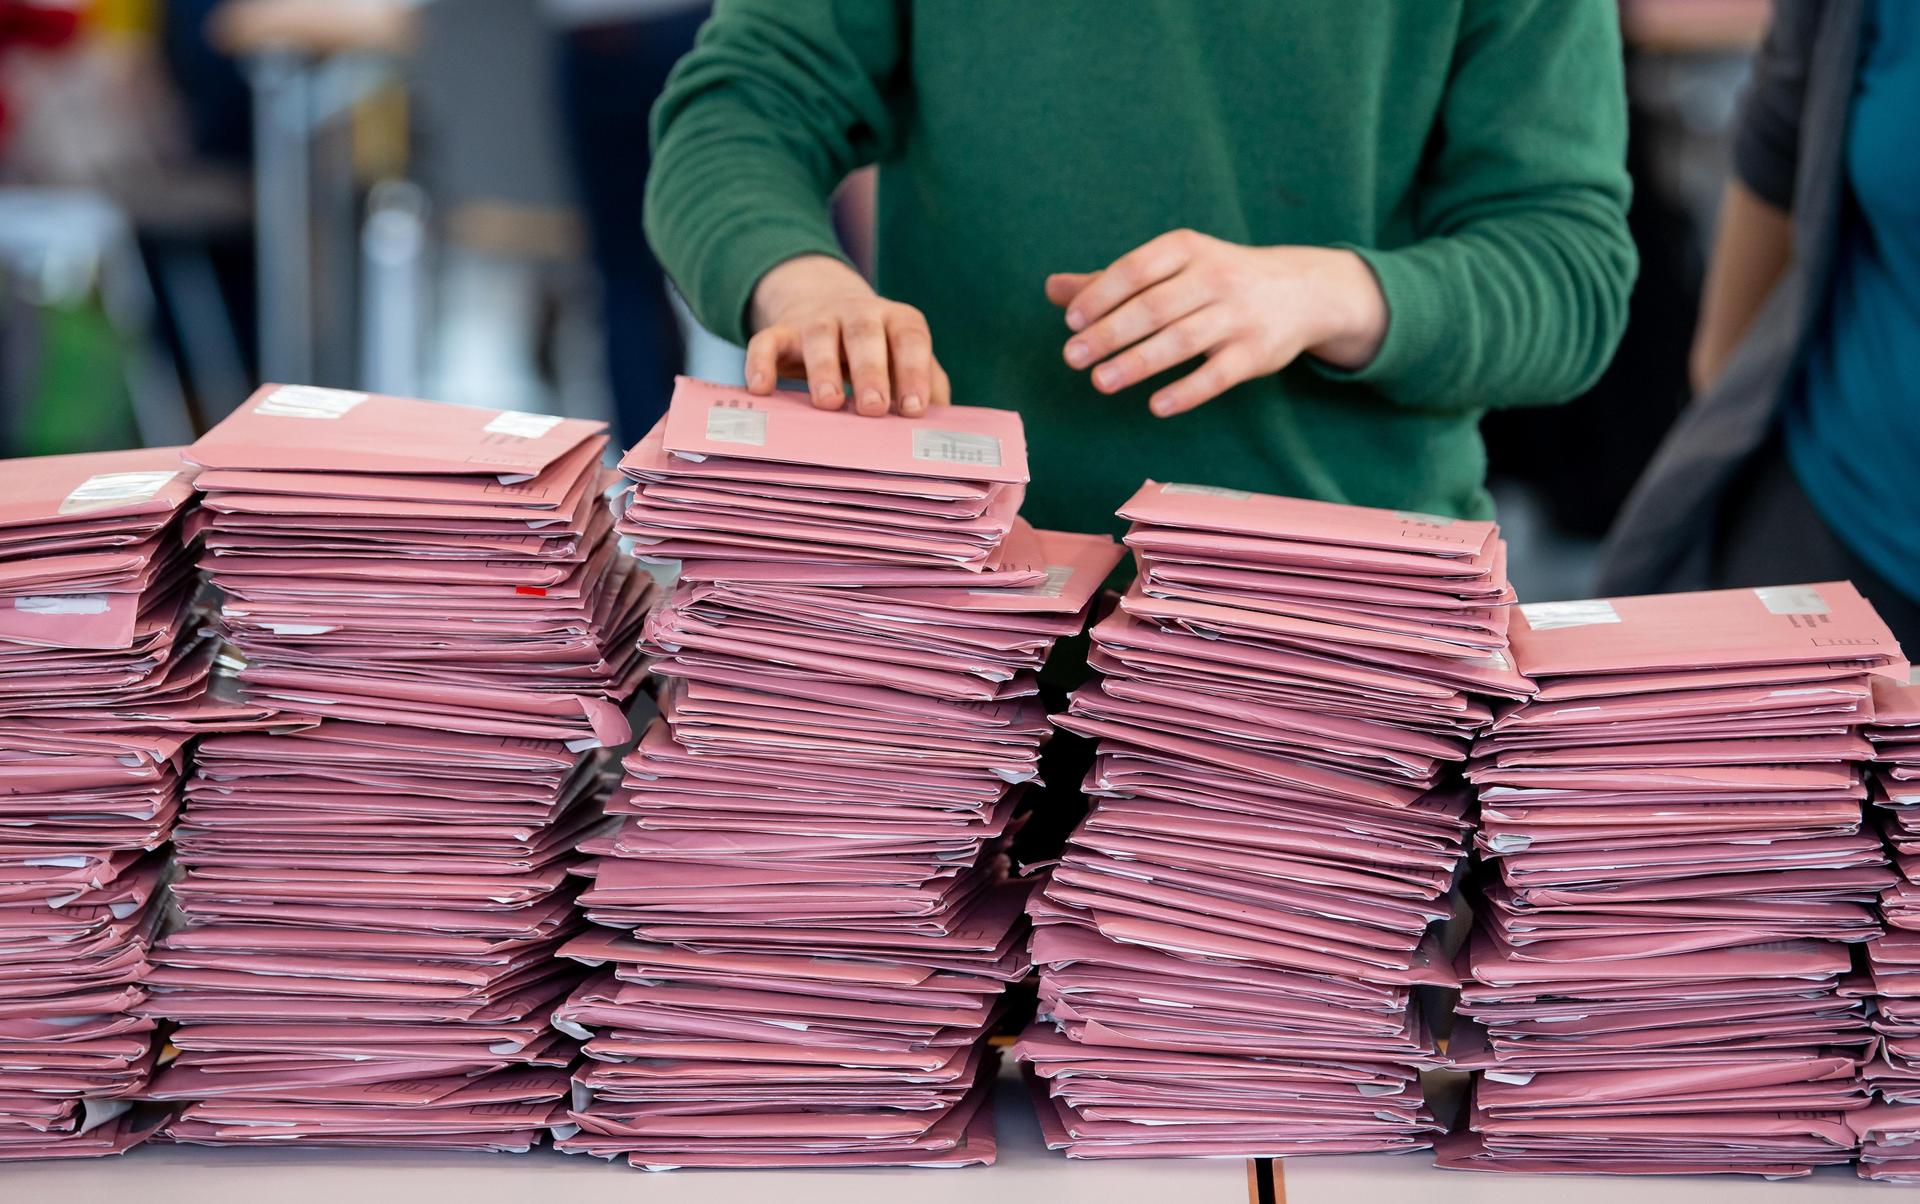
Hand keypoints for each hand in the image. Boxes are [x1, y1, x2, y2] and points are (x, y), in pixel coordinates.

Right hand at [746, 255, 949, 415]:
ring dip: (822, 369)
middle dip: (870, 371)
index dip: (914, 371)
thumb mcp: (904, 358)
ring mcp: (817, 320)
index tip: (914, 409)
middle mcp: (858, 313)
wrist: (823, 304)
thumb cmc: (877, 349)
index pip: (909, 339)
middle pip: (865, 335)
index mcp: (896, 320)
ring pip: (819, 337)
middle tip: (873, 408)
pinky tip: (761, 389)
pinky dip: (761, 362)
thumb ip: (926, 384)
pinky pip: (766, 341)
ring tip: (827, 403)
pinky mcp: (781, 330)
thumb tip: (940, 425)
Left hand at [1046, 231, 1387, 417]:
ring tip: (1100, 382)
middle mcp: (1215, 278)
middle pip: (1154, 307)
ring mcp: (1238, 316)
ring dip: (1137, 363)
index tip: (1071, 321)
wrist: (1301, 290)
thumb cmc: (1216, 278)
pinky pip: (1218, 375)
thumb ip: (1112, 280)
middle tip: (1072, 357)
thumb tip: (1052, 289)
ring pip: (1182, 341)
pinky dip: (1186, 391)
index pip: (1136, 269)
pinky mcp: (1256, 353)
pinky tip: (1155, 406)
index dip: (1101, 295)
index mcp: (1187, 249)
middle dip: (1110, 333)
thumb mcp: (1171, 267)